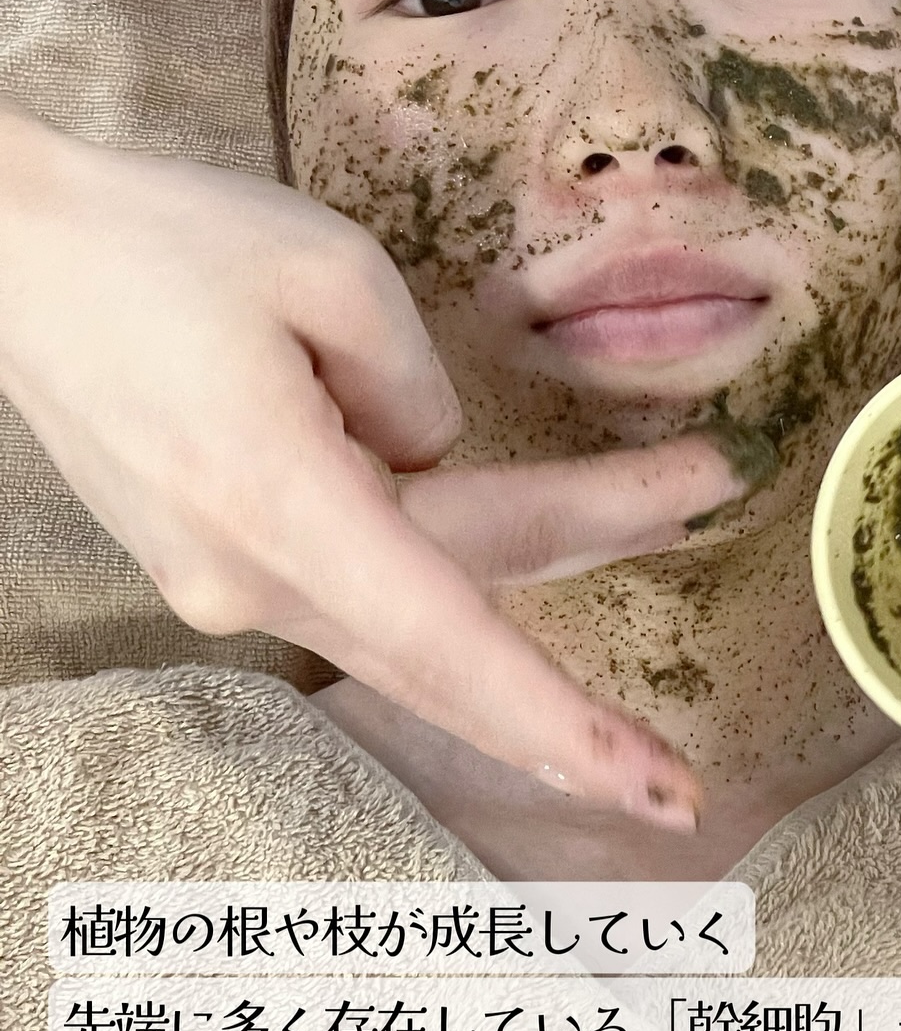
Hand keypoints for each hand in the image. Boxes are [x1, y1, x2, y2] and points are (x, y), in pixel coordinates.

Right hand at [0, 105, 744, 826]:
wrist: (10, 260)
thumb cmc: (162, 244)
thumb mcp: (328, 271)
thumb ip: (419, 387)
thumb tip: (436, 458)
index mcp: (280, 504)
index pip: (451, 639)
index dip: (561, 722)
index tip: (658, 785)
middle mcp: (252, 577)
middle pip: (462, 616)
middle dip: (589, 604)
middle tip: (701, 569)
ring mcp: (226, 583)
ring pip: (419, 599)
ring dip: (538, 546)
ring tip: (664, 489)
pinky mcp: (217, 560)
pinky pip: (363, 576)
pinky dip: (449, 553)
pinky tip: (521, 508)